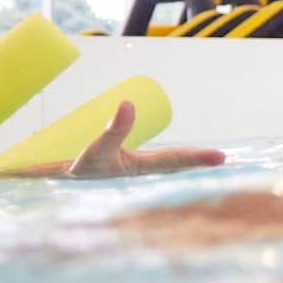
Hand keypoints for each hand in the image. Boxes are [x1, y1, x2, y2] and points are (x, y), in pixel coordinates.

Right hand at [62, 100, 226, 177]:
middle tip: (223, 158)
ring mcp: (135, 165)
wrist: (60, 178)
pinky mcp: (125, 159)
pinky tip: (174, 157)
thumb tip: (128, 103)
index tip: (222, 156)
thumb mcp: (96, 149)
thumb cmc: (80, 168)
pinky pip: (154, 158)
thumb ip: (112, 129)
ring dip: (185, 160)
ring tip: (206, 158)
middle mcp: (142, 167)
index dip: (197, 158)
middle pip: (175, 162)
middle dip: (197, 160)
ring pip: (166, 161)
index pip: (174, 160)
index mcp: (139, 167)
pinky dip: (169, 158)